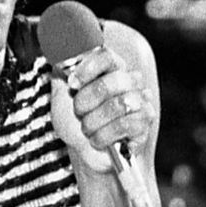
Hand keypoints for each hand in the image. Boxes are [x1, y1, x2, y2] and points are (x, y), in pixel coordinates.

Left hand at [48, 45, 153, 173]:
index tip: (73, 84)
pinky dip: (104, 135)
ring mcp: (141, 103)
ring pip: (119, 105)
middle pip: (113, 81)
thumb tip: (61, 56)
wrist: (82, 150)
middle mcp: (130, 83)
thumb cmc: (74, 121)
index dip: (88, 68)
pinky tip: (99, 139)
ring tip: (88, 129)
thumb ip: (62, 72)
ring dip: (94, 121)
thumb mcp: (60, 94)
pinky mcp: (144, 124)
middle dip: (87, 101)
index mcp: (111, 69)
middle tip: (79, 112)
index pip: (107, 56)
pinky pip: (125, 125)